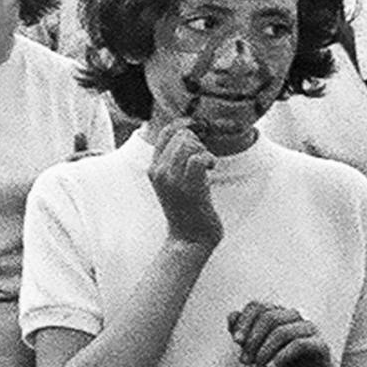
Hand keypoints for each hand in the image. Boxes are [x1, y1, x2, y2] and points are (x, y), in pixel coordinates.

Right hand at [146, 123, 223, 247]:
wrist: (188, 239)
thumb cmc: (187, 210)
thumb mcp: (174, 182)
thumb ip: (175, 161)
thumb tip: (190, 135)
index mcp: (154, 168)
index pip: (166, 132)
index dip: (186, 126)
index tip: (200, 134)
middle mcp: (158, 171)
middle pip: (181, 135)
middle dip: (198, 142)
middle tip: (204, 160)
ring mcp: (171, 180)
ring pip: (189, 144)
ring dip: (204, 151)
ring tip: (207, 166)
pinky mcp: (188, 188)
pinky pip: (198, 159)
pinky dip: (209, 160)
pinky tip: (212, 169)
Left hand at [228, 299, 337, 366]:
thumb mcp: (255, 354)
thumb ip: (243, 335)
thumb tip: (232, 316)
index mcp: (279, 315)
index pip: (258, 306)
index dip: (244, 321)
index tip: (236, 341)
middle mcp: (295, 318)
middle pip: (268, 317)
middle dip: (252, 340)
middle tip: (245, 361)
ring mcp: (310, 330)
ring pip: (281, 331)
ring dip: (263, 351)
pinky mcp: (321, 345)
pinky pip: (298, 344)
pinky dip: (280, 357)